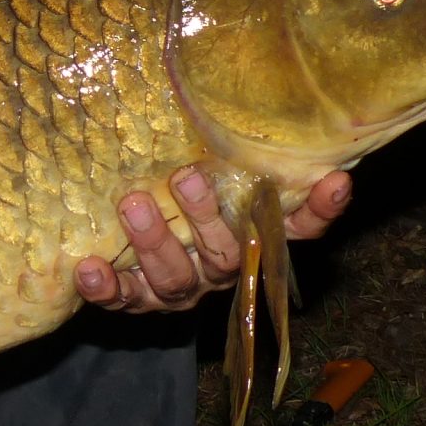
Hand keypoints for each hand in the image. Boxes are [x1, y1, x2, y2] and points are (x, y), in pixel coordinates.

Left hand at [73, 168, 351, 312]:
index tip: (335, 181)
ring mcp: (182, 288)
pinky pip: (125, 302)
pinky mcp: (139, 300)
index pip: (301, 227)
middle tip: (186, 178)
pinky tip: (89, 269)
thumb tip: (293, 124)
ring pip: (175, 280)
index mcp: (255, 239)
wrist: (146, 235)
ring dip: (153, 245)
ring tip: (133, 204)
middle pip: (226, 256)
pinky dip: (107, 289)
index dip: (322, 209)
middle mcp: (224, 270)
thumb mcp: (223, 172)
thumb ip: (248, 153)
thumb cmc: (192, 195)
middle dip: (206, 220)